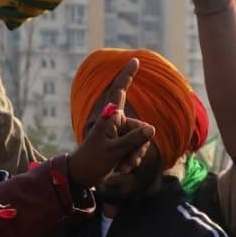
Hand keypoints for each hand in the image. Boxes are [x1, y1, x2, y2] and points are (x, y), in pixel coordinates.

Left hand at [66, 58, 157, 187]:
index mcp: (111, 117)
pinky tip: (121, 169)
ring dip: (134, 157)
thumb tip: (152, 129)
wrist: (82, 176)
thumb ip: (134, 140)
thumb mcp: (114, 151)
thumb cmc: (93, 160)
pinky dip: (131, 161)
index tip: (134, 59)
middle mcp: (116, 122)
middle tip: (126, 163)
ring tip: (122, 167)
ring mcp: (119, 134)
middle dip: (138, 148)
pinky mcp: (121, 145)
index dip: (127, 75)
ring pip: (141, 142)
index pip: (119, 91)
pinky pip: (136, 151)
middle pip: (141, 128)